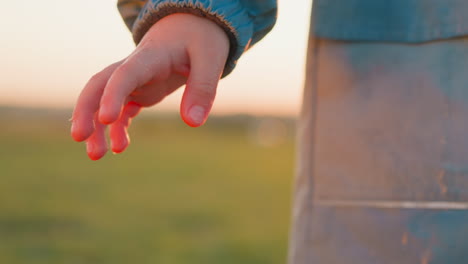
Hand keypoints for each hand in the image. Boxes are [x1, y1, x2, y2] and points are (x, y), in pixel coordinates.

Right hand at [71, 13, 229, 159]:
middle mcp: (135, 67)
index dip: (113, 95)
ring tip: (97, 155)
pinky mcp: (140, 91)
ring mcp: (135, 80)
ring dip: (98, 127)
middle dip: (86, 111)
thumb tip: (193, 123)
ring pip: (104, 101)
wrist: (192, 27)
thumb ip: (203, 88)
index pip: (125, 74)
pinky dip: (117, 128)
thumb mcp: (211, 58)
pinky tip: (118, 147)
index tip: (107, 119)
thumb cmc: (202, 38)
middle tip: (79, 138)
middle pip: (99, 85)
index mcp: (151, 56)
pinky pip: (122, 110)